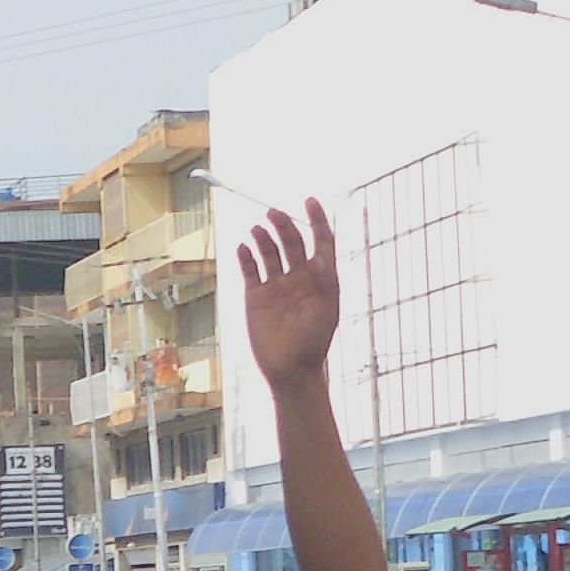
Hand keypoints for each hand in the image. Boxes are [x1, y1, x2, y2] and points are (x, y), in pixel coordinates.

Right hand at [238, 198, 342, 388]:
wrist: (291, 370)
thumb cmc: (314, 341)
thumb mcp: (326, 307)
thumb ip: (324, 279)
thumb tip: (320, 253)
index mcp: (321, 276)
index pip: (320, 239)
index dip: (316, 218)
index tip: (309, 200)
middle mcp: (299, 277)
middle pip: (291, 241)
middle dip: (283, 225)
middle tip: (273, 213)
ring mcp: (276, 286)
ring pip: (269, 252)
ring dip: (263, 237)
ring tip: (257, 229)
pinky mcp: (256, 297)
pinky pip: (249, 270)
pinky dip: (245, 256)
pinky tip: (243, 247)